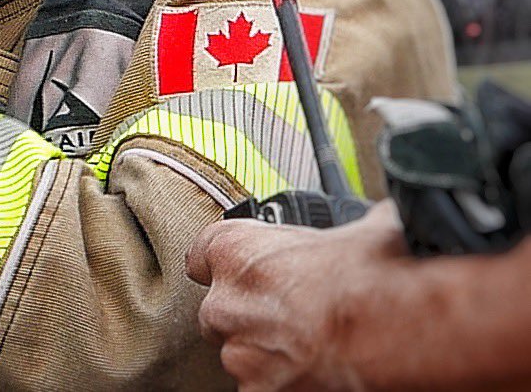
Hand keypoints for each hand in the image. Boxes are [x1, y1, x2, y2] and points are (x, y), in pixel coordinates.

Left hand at [186, 202, 405, 391]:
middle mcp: (226, 303)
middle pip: (221, 314)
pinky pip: (261, 390)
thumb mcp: (348, 228)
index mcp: (232, 249)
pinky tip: (317, 375)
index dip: (225, 268)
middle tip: (297, 320)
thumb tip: (372, 222)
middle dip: (252, 319)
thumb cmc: (372, 271)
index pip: (201, 257)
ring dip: (270, 357)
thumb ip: (332, 231)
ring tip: (316, 350)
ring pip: (243, 358)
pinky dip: (284, 386)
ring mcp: (241, 356)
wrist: (395, 326)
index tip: (246, 277)